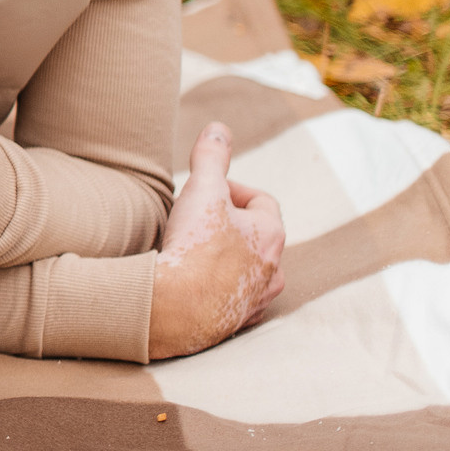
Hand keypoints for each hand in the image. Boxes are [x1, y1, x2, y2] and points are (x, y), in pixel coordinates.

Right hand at [148, 122, 285, 359]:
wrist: (176, 308)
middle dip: (230, 224)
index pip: (262, 201)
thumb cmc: (194, 247)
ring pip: (251, 271)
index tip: (205, 191)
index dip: (233, 189)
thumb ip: (212, 156)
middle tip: (197, 219)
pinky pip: (235, 301)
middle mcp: (273, 268)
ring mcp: (256, 298)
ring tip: (198, 254)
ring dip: (230, 260)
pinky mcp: (235, 321)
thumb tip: (219, 129)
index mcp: (271, 234)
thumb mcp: (202, 189)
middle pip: (258, 237)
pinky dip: (220, 290)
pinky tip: (196, 287)